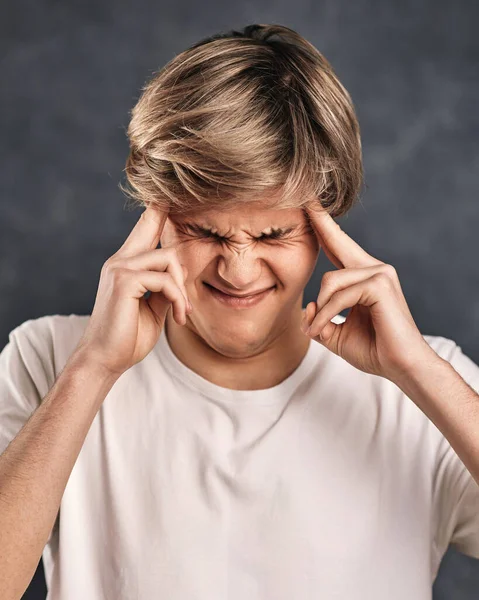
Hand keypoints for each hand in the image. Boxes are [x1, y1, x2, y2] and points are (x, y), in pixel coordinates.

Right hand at [75, 206, 191, 376]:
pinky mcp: (124, 282)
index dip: (158, 207)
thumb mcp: (154, 307)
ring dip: (181, 290)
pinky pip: (165, 279)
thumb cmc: (128, 336)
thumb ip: (165, 287)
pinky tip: (178, 318)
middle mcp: (120, 260)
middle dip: (181, 264)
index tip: (170, 192)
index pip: (145, 226)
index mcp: (126, 264)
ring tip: (181, 314)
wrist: (105, 361)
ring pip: (167, 259)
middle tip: (184, 305)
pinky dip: (178, 299)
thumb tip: (180, 275)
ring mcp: (120, 268)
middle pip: (155, 227)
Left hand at [301, 205, 435, 381]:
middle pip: (337, 242)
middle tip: (305, 198)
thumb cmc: (374, 350)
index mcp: (364, 276)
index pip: (339, 248)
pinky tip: (323, 329)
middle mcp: (374, 268)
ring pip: (330, 280)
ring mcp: (380, 273)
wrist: (402, 368)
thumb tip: (306, 308)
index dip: (324, 228)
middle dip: (320, 221)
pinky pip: (339, 294)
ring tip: (317, 330)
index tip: (310, 207)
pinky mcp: (380, 284)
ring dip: (319, 310)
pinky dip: (327, 314)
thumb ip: (319, 320)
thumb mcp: (335, 335)